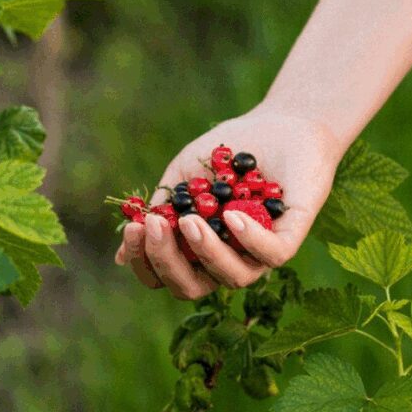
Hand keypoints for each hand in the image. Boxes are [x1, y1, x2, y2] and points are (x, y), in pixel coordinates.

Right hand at [114, 109, 342, 296]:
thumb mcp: (182, 179)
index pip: (166, 277)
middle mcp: (227, 261)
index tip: (134, 229)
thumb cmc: (225, 153)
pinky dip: (248, 239)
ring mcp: (259, 254)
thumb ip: (158, 213)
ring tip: (191, 219)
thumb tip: (120, 257)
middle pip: (192, 288)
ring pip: (232, 277)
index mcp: (197, 253)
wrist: (278, 123)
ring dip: (205, 252)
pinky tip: (230, 216)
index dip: (145, 263)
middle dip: (166, 262)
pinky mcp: (290, 238)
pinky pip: (271, 255)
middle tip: (155, 227)